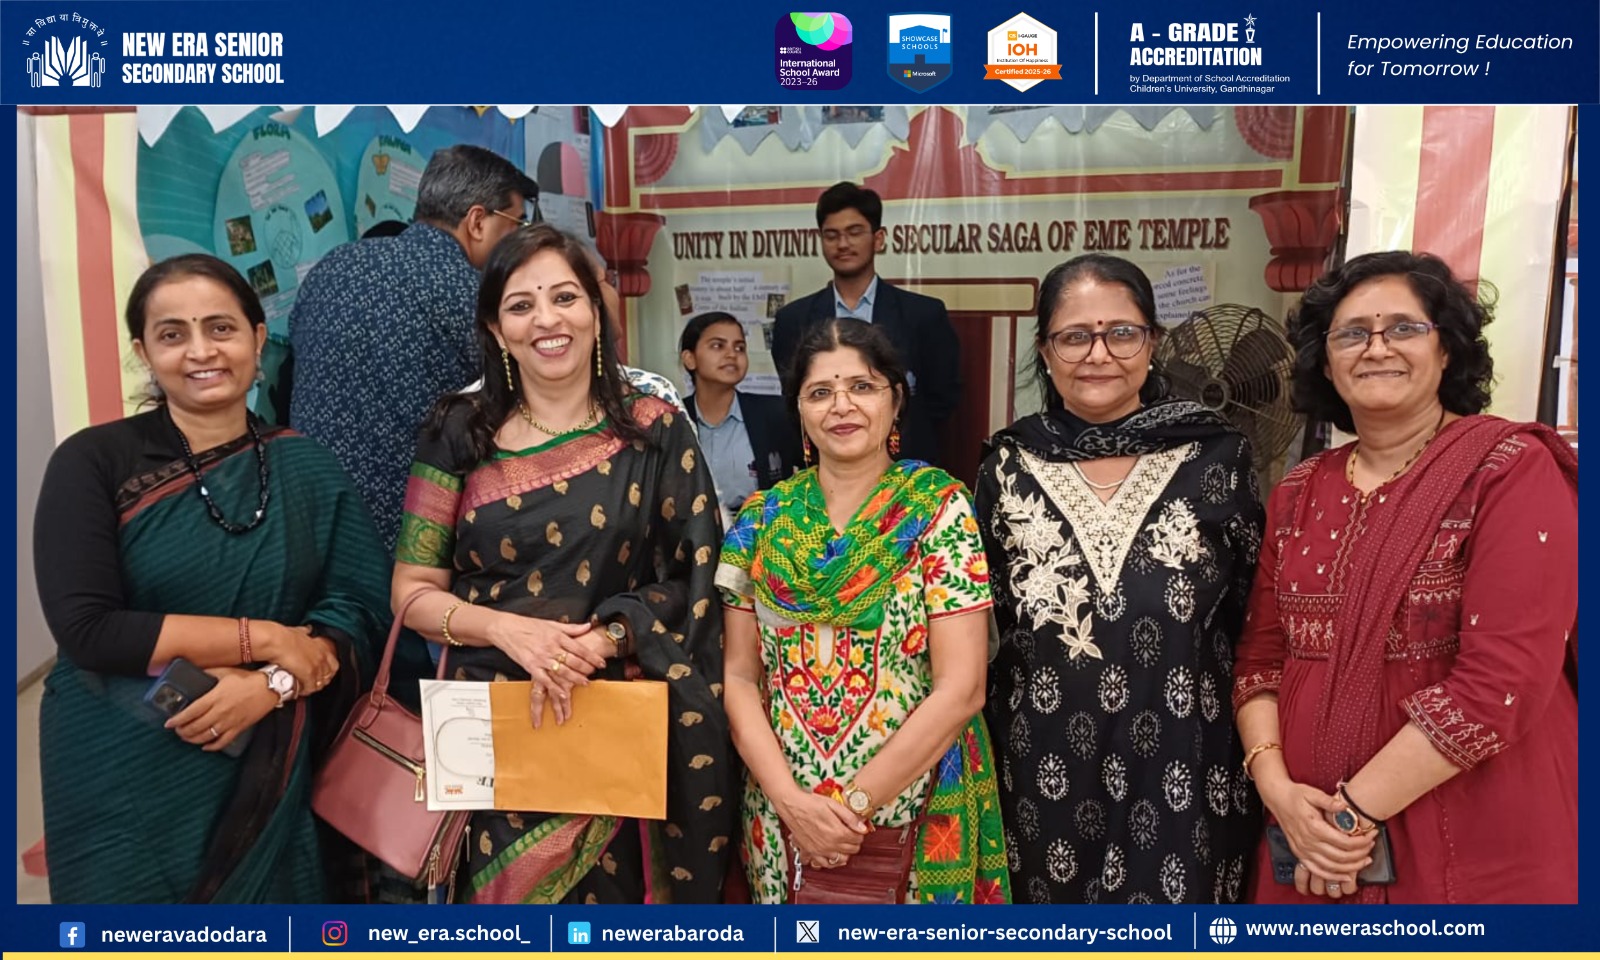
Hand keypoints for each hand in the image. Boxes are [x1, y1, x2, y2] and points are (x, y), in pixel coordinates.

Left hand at [167, 667, 275, 752]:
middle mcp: (220, 712)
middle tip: (177, 730)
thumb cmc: (247, 678)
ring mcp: (230, 722)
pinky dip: (212, 746)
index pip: (191, 712)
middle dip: (183, 731)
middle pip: (196, 726)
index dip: (177, 720)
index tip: (168, 723)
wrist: (269, 687)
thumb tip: (194, 672)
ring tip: (187, 737)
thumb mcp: (225, 671)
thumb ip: (208, 673)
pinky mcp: (239, 728)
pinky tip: (205, 746)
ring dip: (193, 739)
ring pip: (206, 736)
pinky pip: (223, 742)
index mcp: (215, 698)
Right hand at [256, 622, 338, 693]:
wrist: (276, 641)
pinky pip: (310, 687)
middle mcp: (321, 658)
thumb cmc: (284, 636)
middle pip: (328, 675)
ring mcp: (316, 667)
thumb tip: (307, 630)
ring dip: (313, 687)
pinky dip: (305, 691)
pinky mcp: (308, 674)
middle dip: (321, 681)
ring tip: (305, 688)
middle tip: (313, 683)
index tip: (322, 674)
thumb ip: (305, 632)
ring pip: (320, 683)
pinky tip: (299, 691)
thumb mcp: (299, 631)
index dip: (328, 671)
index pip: (333, 664)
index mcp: (320, 648)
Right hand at [487, 614, 607, 726]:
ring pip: (562, 671)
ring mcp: (541, 658)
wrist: (506, 628)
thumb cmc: (528, 625)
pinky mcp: (531, 667)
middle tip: (595, 673)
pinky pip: (545, 679)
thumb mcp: (551, 624)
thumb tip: (588, 625)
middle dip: (586, 668)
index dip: (592, 656)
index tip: (601, 663)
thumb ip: (571, 628)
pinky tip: (563, 693)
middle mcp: (551, 647)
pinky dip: (555, 687)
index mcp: (557, 636)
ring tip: (585, 683)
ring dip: (575, 678)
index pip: (579, 648)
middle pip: (573, 660)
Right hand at [775, 788, 867, 866]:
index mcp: (837, 832)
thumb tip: (862, 828)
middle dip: (854, 842)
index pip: (858, 839)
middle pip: (851, 850)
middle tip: (851, 833)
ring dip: (845, 852)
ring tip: (843, 843)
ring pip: (841, 859)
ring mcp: (820, 850)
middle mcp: (829, 844)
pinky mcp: (811, 852)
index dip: (859, 833)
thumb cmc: (811, 803)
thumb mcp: (833, 804)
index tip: (857, 829)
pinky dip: (831, 861)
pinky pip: (825, 864)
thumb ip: (850, 817)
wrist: (792, 806)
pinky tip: (832, 853)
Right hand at [1260, 779, 1373, 892]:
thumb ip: (1329, 801)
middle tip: (1371, 846)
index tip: (1372, 835)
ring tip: (1364, 861)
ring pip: (1332, 867)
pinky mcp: (1300, 854)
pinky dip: (1333, 877)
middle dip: (1360, 854)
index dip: (1361, 842)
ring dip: (1351, 868)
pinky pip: (1318, 871)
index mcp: (1314, 827)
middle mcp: (1308, 842)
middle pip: (1341, 857)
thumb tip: (1345, 807)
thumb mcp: (1312, 793)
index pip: (1344, 842)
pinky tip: (1345, 876)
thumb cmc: (1296, 795)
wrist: (1277, 799)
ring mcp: (1303, 850)